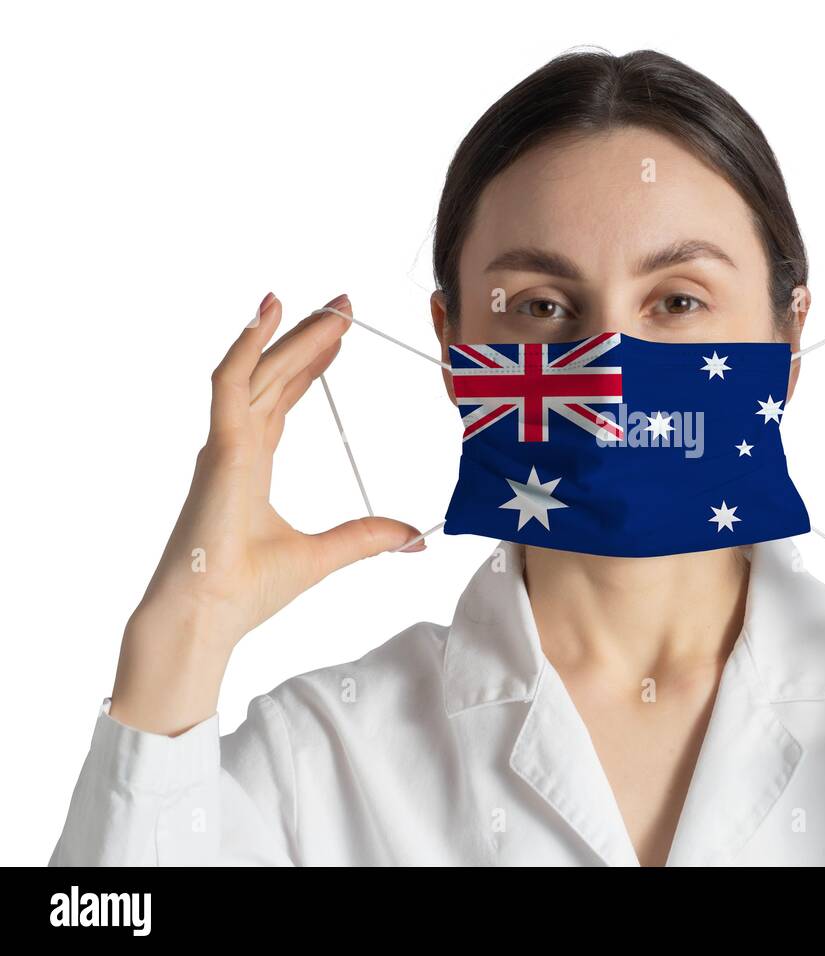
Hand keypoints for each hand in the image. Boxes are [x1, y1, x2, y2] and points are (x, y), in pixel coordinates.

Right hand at [111, 292, 425, 733]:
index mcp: (251, 466)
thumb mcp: (323, 556)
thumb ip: (366, 538)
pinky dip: (247, 345)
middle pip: (274, 375)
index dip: (309, 366)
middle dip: (308, 337)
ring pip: (260, 370)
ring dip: (291, 333)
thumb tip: (413, 537)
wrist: (204, 617)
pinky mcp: (220, 450)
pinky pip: (230, 384)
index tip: (339, 339)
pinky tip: (267, 313)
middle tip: (345, 305)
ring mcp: (224, 445)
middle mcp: (235, 447)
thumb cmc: (245, 591)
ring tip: (326, 304)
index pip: (282, 400)